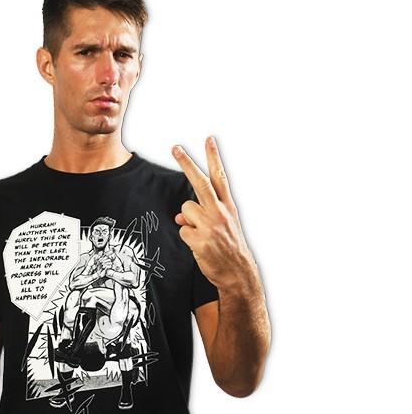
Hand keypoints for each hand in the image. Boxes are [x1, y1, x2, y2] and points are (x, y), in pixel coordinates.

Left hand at [172, 137, 255, 290]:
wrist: (238, 274)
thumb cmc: (229, 249)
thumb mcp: (222, 227)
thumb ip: (204, 215)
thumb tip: (180, 216)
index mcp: (228, 207)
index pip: (220, 177)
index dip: (213, 157)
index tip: (208, 139)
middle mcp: (220, 212)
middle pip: (199, 182)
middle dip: (186, 163)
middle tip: (174, 147)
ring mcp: (211, 225)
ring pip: (185, 210)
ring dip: (188, 221)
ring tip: (202, 235)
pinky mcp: (200, 239)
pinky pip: (182, 231)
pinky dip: (187, 238)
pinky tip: (200, 246)